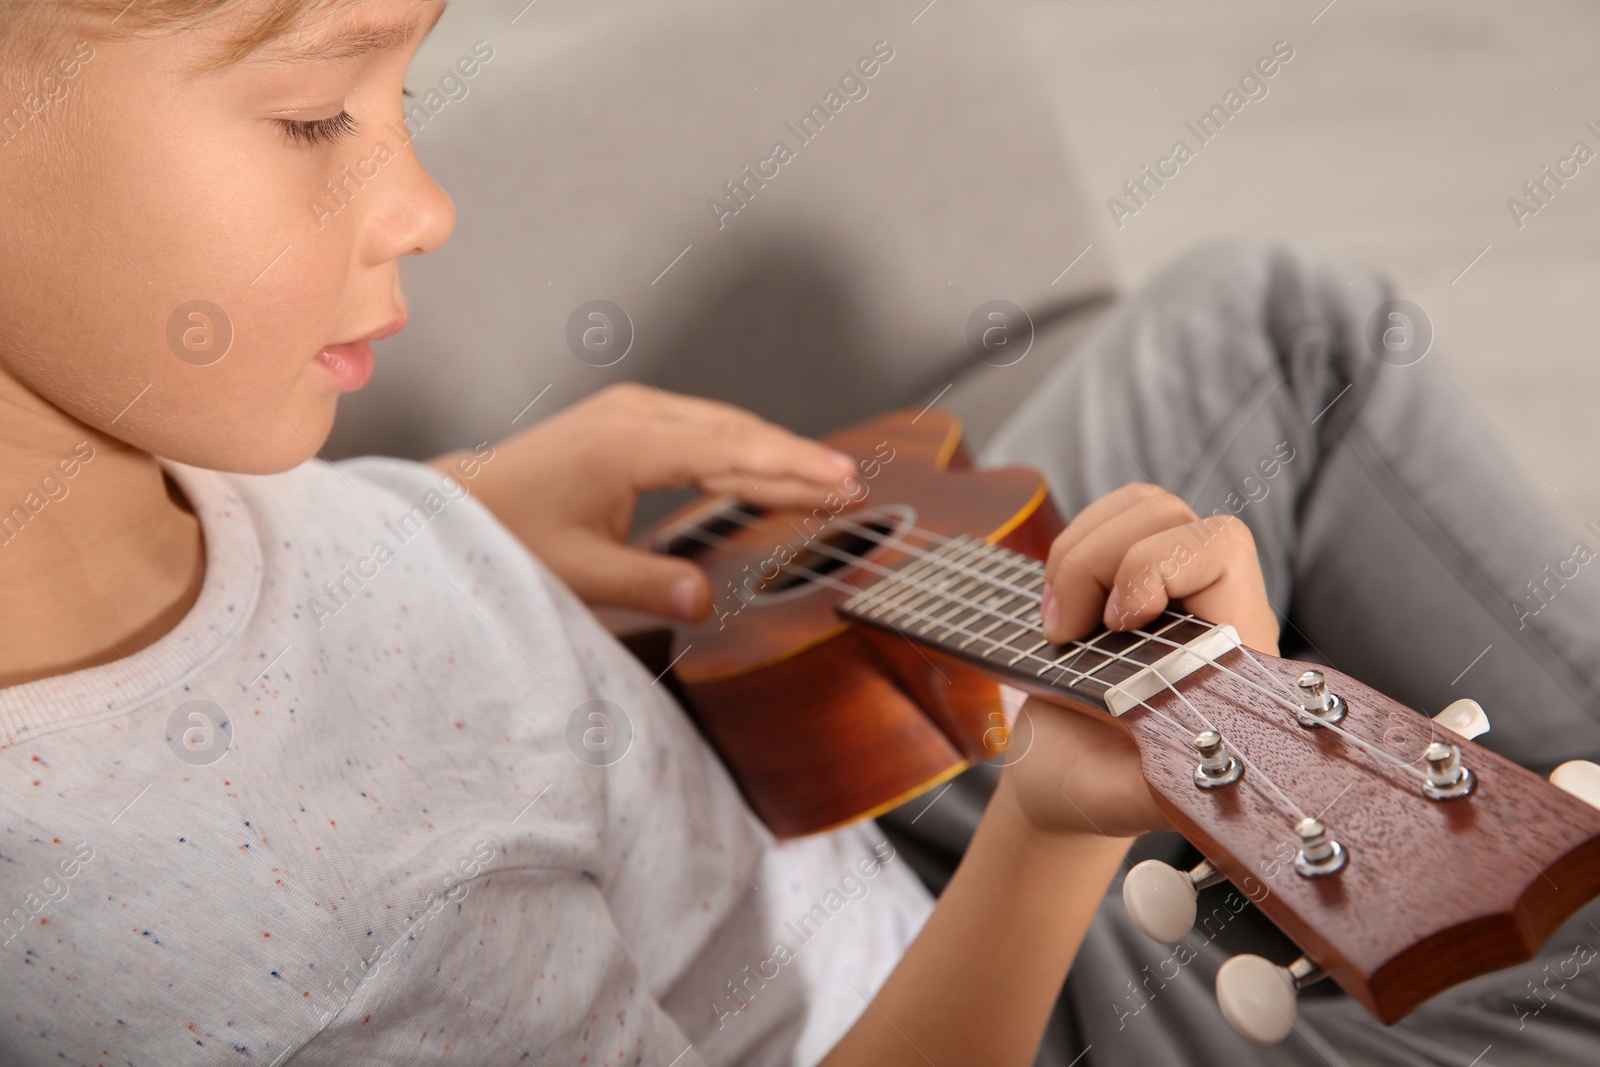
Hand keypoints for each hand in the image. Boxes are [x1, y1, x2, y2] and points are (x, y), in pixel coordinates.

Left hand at [434, 384, 857, 619]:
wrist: (459, 505)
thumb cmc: (508, 538)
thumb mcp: (576, 573)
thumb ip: (645, 586)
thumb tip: (706, 601)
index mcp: (625, 445)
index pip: (728, 451)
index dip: (790, 467)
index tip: (842, 480)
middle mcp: (633, 415)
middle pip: (735, 432)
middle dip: (798, 460)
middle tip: (856, 486)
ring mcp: (630, 411)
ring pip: (723, 427)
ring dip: (775, 453)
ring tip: (831, 480)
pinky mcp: (628, 422)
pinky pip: (702, 430)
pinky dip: (743, 451)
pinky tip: (770, 469)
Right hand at [999, 483, 1279, 839]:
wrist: (1057, 779)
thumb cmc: (1093, 789)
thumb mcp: (1121, 799)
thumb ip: (1163, 786)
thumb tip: (1206, 769)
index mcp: (1227, 654)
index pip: (1224, 551)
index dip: (1159, 566)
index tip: (1115, 623)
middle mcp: (1206, 607)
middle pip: (1172, 514)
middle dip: (1099, 561)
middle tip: (1067, 633)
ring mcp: (1165, 582)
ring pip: (1140, 505)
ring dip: (1078, 553)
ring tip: (1058, 623)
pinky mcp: (1124, 571)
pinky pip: (1108, 517)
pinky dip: (1068, 547)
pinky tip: (1056, 604)